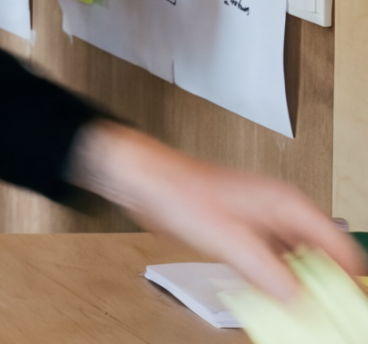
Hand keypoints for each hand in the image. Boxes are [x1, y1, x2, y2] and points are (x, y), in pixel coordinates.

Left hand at [70, 121, 361, 297]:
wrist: (145, 182)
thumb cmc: (180, 191)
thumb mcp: (231, 240)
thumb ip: (268, 272)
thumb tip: (296, 298)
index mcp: (289, 205)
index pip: (340, 246)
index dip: (347, 276)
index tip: (346, 301)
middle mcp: (280, 212)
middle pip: (320, 256)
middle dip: (320, 283)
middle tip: (317, 309)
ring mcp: (262, 223)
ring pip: (294, 262)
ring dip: (293, 284)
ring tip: (292, 307)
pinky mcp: (243, 234)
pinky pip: (269, 263)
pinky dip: (271, 279)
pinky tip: (264, 295)